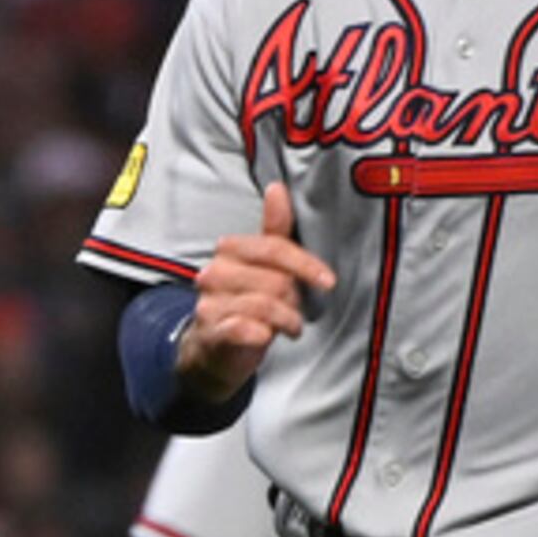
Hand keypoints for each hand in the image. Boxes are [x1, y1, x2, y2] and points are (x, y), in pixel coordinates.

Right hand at [176, 182, 334, 401]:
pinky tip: (266, 336)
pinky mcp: (210, 331)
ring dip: (286, 320)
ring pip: (264, 305)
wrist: (215, 348)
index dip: (305, 265)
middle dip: (293, 298)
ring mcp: (209, 302)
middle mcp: (214, 272)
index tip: (327, 281)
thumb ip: (273, 229)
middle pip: (274, 280)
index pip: (274, 248)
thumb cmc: (245, 301)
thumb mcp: (264, 265)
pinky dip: (261, 334)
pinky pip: (243, 328)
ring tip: (288, 326)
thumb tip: (277, 188)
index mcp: (229, 250)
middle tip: (294, 309)